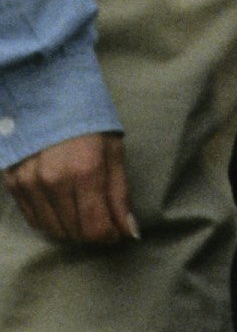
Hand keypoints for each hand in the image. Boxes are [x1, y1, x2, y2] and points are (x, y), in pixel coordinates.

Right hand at [5, 131, 133, 245]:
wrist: (46, 95)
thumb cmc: (88, 122)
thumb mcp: (114, 152)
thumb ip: (120, 195)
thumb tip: (129, 231)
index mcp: (84, 171)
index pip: (94, 228)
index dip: (109, 236)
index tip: (117, 231)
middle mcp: (52, 181)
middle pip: (74, 232)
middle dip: (93, 232)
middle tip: (102, 219)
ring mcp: (28, 182)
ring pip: (52, 229)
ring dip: (72, 229)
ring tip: (83, 213)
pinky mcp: (12, 182)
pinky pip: (33, 218)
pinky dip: (51, 220)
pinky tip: (63, 208)